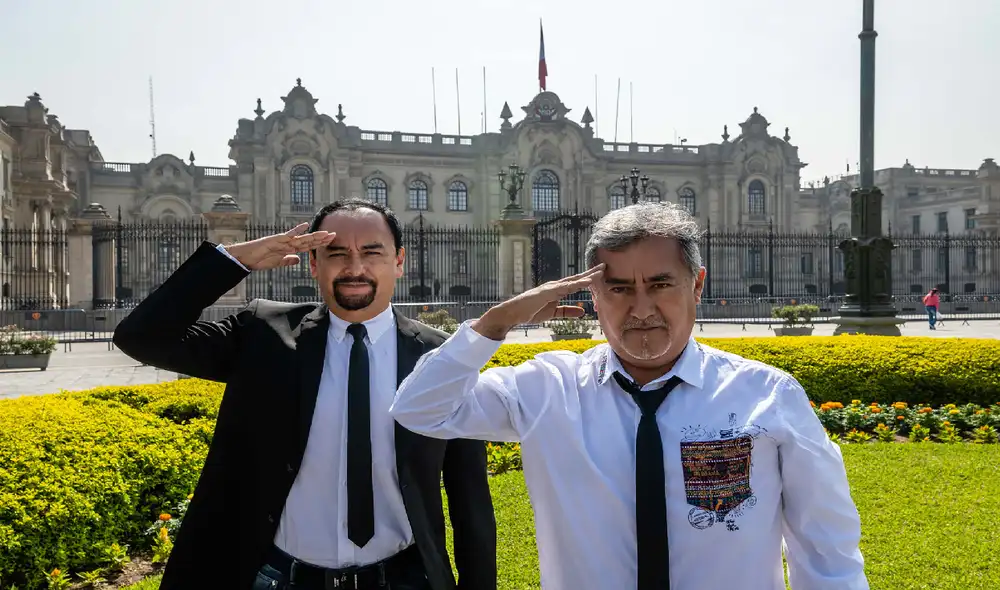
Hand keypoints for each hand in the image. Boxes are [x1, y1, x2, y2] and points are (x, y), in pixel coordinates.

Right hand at [222, 223, 335, 270]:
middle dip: (321, 238)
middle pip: (308, 241)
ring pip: (302, 238)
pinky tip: (305, 225)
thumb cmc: (261, 260)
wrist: (248, 258)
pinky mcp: (277, 239)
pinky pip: (288, 234)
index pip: (308, 246)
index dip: (319, 244)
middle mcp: (288, 242)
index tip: (330, 241)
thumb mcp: (278, 263)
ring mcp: (283, 240)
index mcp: (290, 248)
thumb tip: (298, 260)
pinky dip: (297, 230)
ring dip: (314, 236)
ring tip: (326, 233)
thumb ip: (288, 260)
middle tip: (334, 235)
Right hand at [472, 264, 603, 339]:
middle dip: (590, 273)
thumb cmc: (531, 312)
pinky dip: (575, 285)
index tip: (600, 275)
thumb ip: (567, 311)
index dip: (588, 279)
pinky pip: (563, 288)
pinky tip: (584, 283)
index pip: (575, 283)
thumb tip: (583, 311)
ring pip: (572, 282)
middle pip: (576, 278)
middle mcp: (555, 286)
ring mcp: (550, 288)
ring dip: (585, 278)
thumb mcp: (553, 313)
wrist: (513, 313)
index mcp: (557, 290)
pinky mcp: (546, 292)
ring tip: (598, 274)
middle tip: (604, 267)